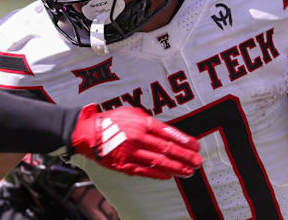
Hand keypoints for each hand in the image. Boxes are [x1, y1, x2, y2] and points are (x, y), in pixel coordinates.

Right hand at [70, 104, 201, 178]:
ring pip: (159, 162)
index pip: (168, 133)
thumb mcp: (131, 112)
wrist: (89, 132)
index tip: (196, 146)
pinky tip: (170, 176)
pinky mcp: (124, 165)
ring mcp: (131, 152)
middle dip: (185, 156)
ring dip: (177, 168)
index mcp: (142, 122)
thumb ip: (149, 122)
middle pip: (167, 149)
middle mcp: (138, 137)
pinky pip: (145, 171)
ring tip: (189, 172)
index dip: (184, 141)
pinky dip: (159, 174)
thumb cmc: (112, 121)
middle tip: (198, 161)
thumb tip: (168, 132)